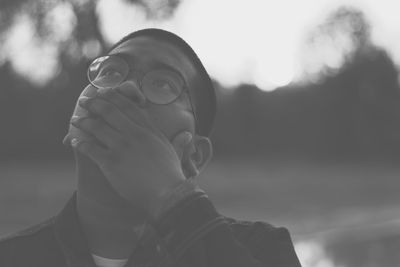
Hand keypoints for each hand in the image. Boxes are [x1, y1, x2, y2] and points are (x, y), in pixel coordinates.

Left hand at [69, 87, 192, 216]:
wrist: (166, 193)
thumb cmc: (171, 175)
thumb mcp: (175, 153)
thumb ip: (178, 142)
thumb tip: (187, 136)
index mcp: (149, 129)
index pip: (128, 106)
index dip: (113, 97)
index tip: (103, 92)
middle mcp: (134, 133)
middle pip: (109, 111)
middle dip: (94, 103)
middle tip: (83, 101)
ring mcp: (122, 146)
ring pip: (97, 127)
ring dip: (83, 122)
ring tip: (74, 120)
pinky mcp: (111, 162)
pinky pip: (90, 148)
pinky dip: (80, 144)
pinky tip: (73, 142)